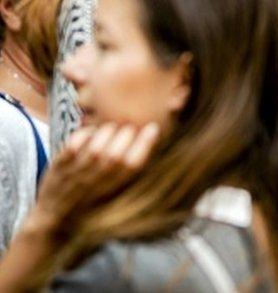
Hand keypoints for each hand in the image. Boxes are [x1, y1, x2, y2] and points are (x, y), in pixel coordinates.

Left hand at [32, 122, 158, 230]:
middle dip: (127, 135)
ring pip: (94, 150)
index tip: (152, 128)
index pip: (132, 166)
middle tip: (132, 126)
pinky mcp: (58, 168)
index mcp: (113, 193)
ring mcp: (74, 177)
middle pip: (114, 156)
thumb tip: (150, 148)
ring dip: (107, 132)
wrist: (55, 220)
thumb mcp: (116, 197)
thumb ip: (131, 176)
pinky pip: (72, 146)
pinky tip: (93, 131)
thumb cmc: (92, 206)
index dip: (144, 144)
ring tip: (114, 127)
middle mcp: (94, 186)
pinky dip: (85, 134)